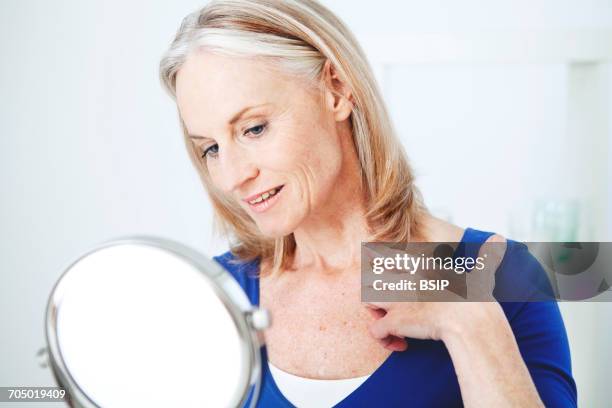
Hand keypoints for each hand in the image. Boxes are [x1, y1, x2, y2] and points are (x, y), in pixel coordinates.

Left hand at [364, 234, 506, 350]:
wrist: (471, 319)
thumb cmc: (477, 297)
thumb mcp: (480, 270)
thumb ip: (487, 255)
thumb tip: (500, 238)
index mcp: (417, 266)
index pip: (385, 254)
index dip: (381, 263)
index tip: (387, 273)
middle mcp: (402, 280)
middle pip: (369, 277)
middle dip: (376, 292)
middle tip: (390, 307)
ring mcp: (396, 300)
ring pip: (366, 301)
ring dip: (375, 314)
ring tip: (392, 325)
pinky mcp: (394, 321)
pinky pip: (375, 331)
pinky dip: (384, 340)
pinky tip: (401, 345)